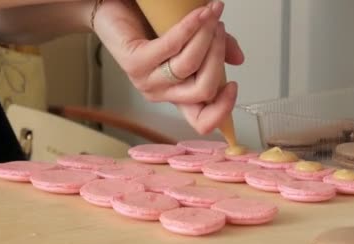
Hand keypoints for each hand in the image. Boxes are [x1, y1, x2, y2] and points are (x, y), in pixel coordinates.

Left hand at [93, 0, 243, 134]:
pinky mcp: (135, 62)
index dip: (222, 111)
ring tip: (211, 15)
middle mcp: (162, 93)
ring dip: (207, 37)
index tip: (232, 85)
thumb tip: (238, 59)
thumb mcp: (193, 40)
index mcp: (177, 94)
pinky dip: (191, 27)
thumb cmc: (151, 26)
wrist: (114, 10)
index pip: (201, 122)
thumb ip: (218, 49)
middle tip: (220, 29)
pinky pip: (172, 46)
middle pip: (203, 90)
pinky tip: (201, 14)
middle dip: (218, 56)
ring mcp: (147, 80)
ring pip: (189, 66)